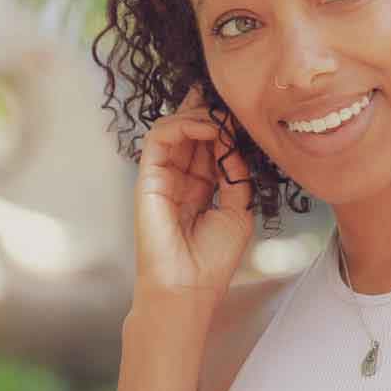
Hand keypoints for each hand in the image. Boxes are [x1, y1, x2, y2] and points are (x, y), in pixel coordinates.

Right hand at [133, 83, 254, 300]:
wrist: (188, 285)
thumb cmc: (212, 260)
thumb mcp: (238, 211)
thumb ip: (235, 176)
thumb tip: (233, 144)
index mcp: (201, 187)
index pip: (209, 146)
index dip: (224, 128)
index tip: (243, 117)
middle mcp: (179, 178)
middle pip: (190, 132)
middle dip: (210, 113)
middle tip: (230, 104)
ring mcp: (162, 176)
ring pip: (173, 128)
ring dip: (199, 117)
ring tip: (221, 121)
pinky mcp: (147, 177)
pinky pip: (159, 137)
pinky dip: (182, 125)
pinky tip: (207, 129)